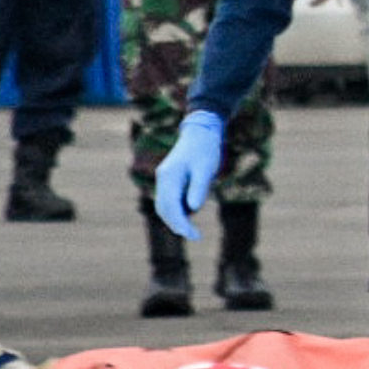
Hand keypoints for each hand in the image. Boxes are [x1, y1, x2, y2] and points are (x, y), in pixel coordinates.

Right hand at [153, 112, 225, 238]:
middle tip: (195, 236)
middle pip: (163, 208)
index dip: (180, 223)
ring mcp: (164, 178)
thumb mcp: (206, 169)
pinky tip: (189, 216)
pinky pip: (169, 199)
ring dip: (175, 218)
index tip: (192, 235)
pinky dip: (176, 210)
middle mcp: (163, 178)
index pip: (170, 206)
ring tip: (192, 231)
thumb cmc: (205, 149)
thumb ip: (199, 188)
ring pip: (164, 205)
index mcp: (169, 176)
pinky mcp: (169, 179)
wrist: (201, 131)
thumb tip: (192, 208)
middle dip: (177, 224)